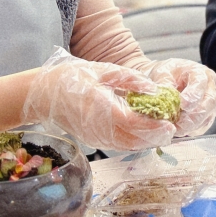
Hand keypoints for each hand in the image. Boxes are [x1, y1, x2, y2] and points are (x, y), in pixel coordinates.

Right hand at [23, 49, 174, 150]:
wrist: (43, 95)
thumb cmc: (71, 78)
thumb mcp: (102, 70)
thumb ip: (129, 79)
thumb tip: (153, 89)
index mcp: (98, 106)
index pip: (130, 121)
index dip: (151, 125)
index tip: (169, 122)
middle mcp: (96, 127)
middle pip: (132, 140)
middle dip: (154, 137)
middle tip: (172, 130)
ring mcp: (94, 137)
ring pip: (126, 146)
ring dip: (146, 142)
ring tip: (163, 132)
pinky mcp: (93, 141)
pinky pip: (118, 146)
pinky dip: (134, 143)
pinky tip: (146, 134)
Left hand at [139, 59, 215, 136]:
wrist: (170, 81)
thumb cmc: (168, 75)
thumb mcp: (162, 72)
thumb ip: (164, 82)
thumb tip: (163, 95)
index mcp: (200, 72)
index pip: (200, 84)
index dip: (193, 96)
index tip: (182, 105)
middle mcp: (211, 87)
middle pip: (209, 103)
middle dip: (193, 116)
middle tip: (178, 124)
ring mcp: (213, 102)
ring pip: (208, 117)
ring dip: (191, 125)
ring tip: (175, 128)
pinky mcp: (210, 115)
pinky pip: (204, 126)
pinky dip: (192, 129)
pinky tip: (180, 129)